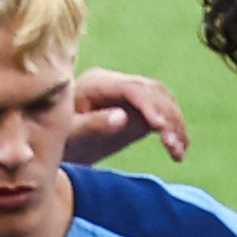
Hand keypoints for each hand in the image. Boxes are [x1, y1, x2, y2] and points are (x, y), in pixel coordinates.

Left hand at [57, 71, 189, 164]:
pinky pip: (163, 115)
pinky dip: (174, 131)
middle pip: (152, 92)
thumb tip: (122, 117)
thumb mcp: (70, 135)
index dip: (149, 105)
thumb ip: (93, 125)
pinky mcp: (138, 109)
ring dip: (175, 125)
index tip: (161, 127)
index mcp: (97, 83)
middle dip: (167, 117)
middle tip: (173, 146)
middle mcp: (117, 84)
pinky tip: (178, 152)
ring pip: (163, 101)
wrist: (58, 145)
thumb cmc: (59, 139)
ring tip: (178, 153)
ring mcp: (130, 95)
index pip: (131, 88)